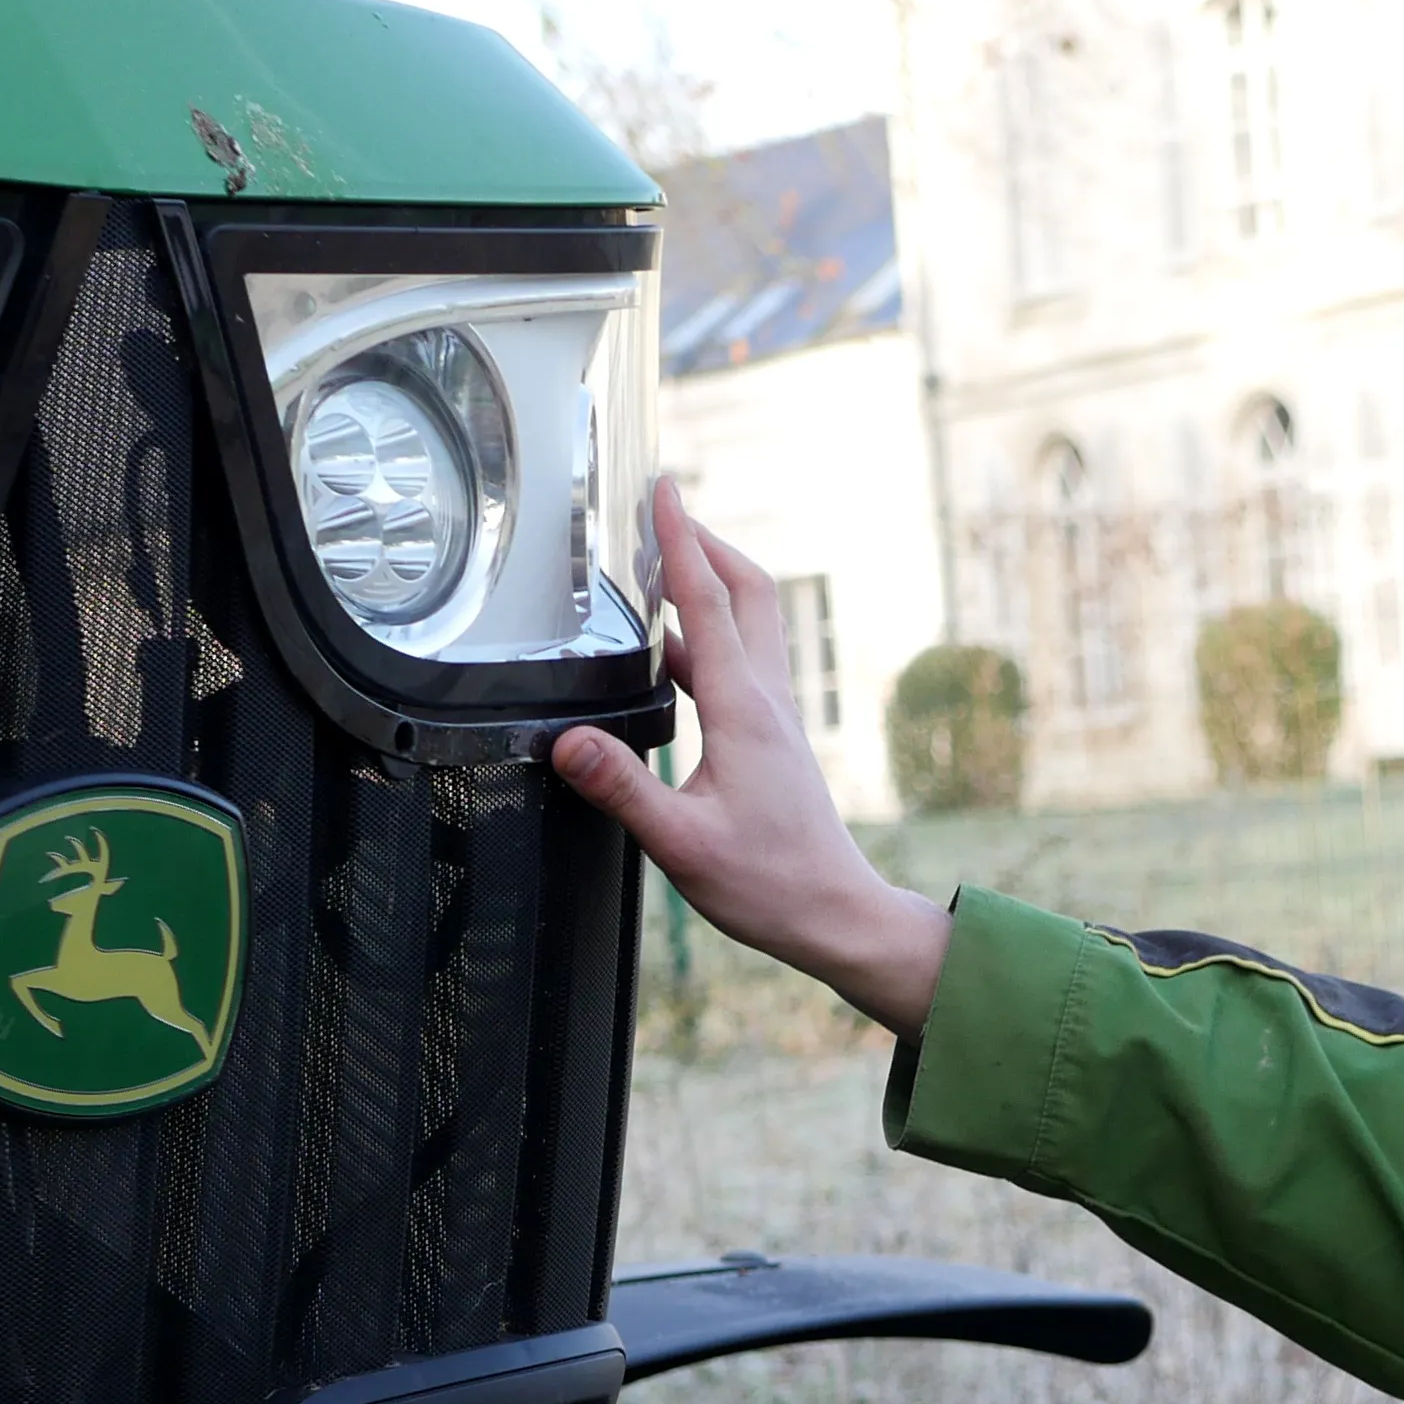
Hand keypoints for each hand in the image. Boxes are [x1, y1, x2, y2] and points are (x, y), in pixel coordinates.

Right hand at [551, 479, 953, 1032]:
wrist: (837, 915)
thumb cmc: (769, 885)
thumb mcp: (681, 845)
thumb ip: (622, 789)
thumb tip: (566, 740)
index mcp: (744, 710)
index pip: (710, 602)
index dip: (680, 540)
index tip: (661, 488)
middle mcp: (767, 701)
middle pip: (747, 592)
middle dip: (704, 542)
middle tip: (661, 511)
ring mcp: (775, 718)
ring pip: (750, 625)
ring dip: (709, 585)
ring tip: (658, 566)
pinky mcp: (773, 740)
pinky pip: (741, 664)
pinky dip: (706, 637)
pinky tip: (669, 656)